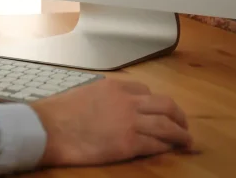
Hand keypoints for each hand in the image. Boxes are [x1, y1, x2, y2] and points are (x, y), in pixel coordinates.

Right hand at [31, 79, 191, 167]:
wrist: (49, 128)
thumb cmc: (58, 113)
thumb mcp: (84, 93)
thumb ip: (102, 97)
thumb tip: (107, 107)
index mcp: (114, 86)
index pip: (144, 90)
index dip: (155, 102)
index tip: (158, 110)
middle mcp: (127, 101)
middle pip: (164, 104)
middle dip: (178, 115)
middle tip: (183, 124)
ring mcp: (130, 122)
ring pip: (166, 125)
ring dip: (180, 133)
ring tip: (187, 140)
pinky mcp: (129, 143)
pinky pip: (156, 144)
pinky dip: (166, 147)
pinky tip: (170, 150)